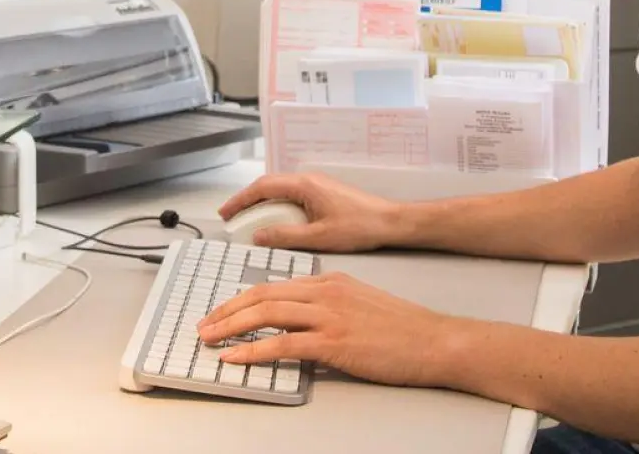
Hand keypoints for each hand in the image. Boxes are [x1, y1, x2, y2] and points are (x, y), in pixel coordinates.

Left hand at [197, 273, 459, 387]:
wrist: (433, 341)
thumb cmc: (402, 328)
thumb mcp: (360, 302)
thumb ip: (328, 304)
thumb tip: (298, 320)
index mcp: (329, 280)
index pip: (273, 284)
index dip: (241, 298)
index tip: (222, 310)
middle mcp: (324, 291)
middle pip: (262, 295)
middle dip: (227, 310)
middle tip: (205, 324)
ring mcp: (329, 315)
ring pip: (266, 314)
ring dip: (231, 327)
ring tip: (210, 339)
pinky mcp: (334, 342)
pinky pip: (282, 344)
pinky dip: (253, 351)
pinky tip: (236, 357)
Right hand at [218, 173, 405, 251]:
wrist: (389, 222)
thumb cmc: (358, 227)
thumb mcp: (318, 237)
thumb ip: (285, 236)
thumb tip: (258, 236)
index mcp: (304, 185)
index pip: (262, 187)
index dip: (240, 200)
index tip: (225, 213)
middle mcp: (308, 180)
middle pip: (268, 186)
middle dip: (247, 201)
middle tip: (231, 218)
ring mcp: (316, 185)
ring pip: (280, 190)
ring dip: (262, 204)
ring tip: (248, 222)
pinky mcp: (323, 193)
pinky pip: (291, 196)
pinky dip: (276, 206)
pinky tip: (274, 221)